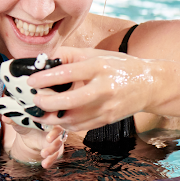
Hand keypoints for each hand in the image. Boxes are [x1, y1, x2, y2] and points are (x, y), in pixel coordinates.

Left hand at [3, 115, 66, 168]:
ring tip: (43, 154)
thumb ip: (14, 120)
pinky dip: (51, 160)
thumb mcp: (20, 123)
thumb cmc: (27, 125)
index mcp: (47, 118)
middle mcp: (54, 128)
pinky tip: (45, 164)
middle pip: (60, 132)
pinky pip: (55, 156)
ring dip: (52, 150)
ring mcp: (56, 140)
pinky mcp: (54, 150)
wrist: (28, 136)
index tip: (45, 126)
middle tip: (48, 140)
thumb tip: (4, 117)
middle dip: (55, 136)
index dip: (51, 121)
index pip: (54, 119)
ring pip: (58, 145)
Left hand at [26, 46, 156, 131]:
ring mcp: (106, 107)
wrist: (148, 84)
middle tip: (34, 100)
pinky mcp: (106, 120)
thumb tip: (42, 60)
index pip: (67, 73)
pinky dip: (63, 124)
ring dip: (50, 118)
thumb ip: (68, 55)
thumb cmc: (117, 66)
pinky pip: (80, 126)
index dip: (45, 78)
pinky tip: (54, 118)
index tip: (31, 82)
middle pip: (69, 101)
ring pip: (73, 119)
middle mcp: (103, 88)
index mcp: (98, 67)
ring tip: (37, 113)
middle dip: (46, 103)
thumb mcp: (95, 54)